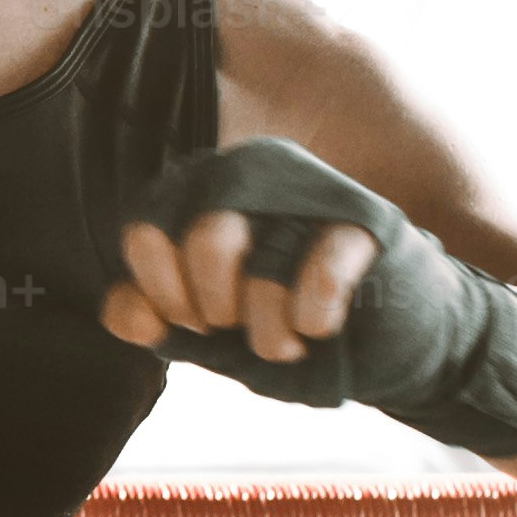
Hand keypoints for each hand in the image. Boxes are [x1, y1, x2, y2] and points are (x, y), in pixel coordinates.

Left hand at [101, 201, 377, 368]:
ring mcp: (313, 190)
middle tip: (236, 330)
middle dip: (215, 309)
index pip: (147, 230)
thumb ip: (151, 317)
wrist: (381, 341)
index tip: (189, 323)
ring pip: (266, 264)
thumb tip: (135, 318)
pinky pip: (322, 272)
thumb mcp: (204, 329)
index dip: (162, 293)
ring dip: (268, 331)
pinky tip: (320, 328)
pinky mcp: (369, 221)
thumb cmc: (280, 322)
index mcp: (197, 190)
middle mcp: (251, 170)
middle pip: (206, 239)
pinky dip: (313, 317)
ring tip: (284, 345)